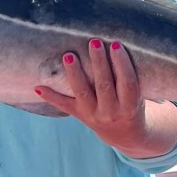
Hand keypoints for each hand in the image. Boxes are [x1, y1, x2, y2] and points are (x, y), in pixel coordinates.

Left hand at [34, 39, 176, 157]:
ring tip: (68, 56)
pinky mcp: (79, 115)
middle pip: (104, 85)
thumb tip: (117, 44)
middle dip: (99, 63)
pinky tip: (37, 87)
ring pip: (82, 93)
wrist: (124, 133)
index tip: (116, 44)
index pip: (127, 83)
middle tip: (94, 42)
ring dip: (75, 74)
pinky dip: (50, 96)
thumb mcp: (139, 95)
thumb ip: (129, 77)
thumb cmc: (133, 104)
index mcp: (130, 105)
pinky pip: (64, 106)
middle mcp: (111, 112)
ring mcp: (93, 115)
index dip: (122, 64)